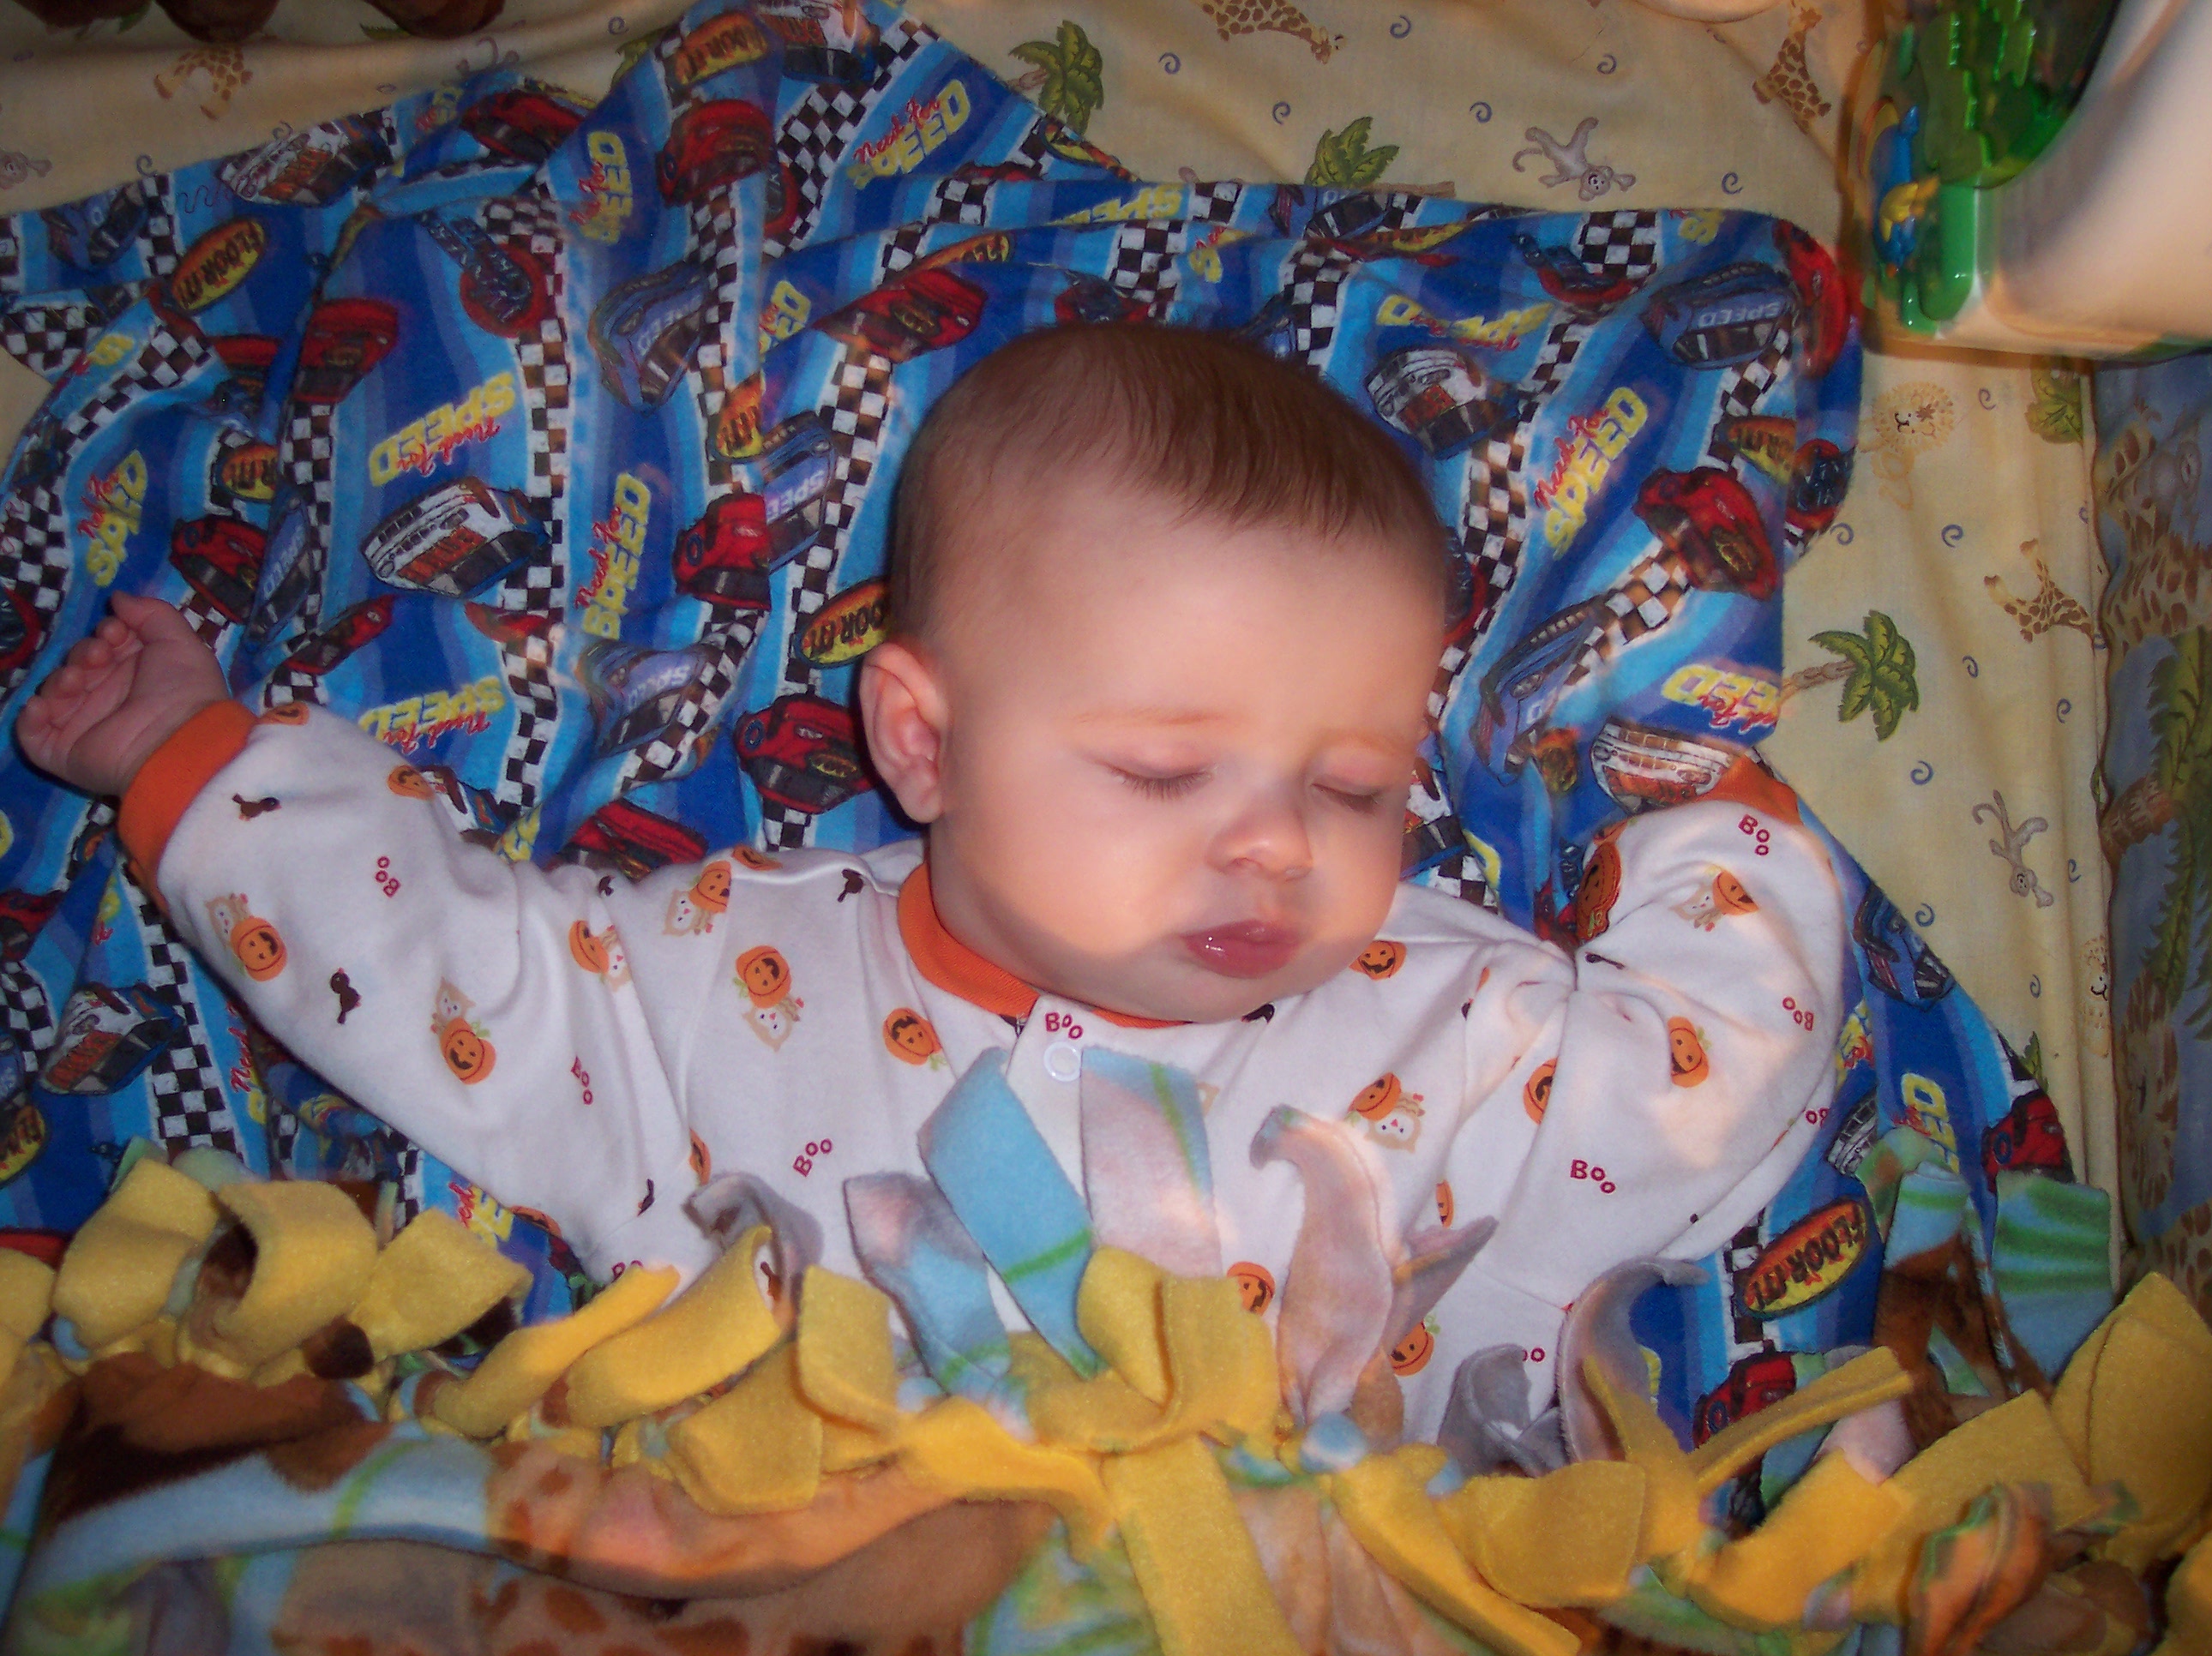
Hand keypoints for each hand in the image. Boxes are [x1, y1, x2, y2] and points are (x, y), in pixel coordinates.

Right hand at [18, 593, 229, 797]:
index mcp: (136, 676)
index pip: (105, 647)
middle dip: (83, 653)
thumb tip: (118, 598)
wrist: (179, 740)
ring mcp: (86, 728)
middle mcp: (110, 701)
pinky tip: (41, 705)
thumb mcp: (178, 640)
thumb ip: (150, 613)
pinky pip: (33, 737)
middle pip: (77, 667)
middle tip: (99, 656)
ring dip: (58, 681)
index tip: (115, 631)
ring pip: (53, 696)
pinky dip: (29, 719)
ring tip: (77, 679)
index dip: (105, 633)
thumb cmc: (183, 689)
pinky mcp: (67, 754)